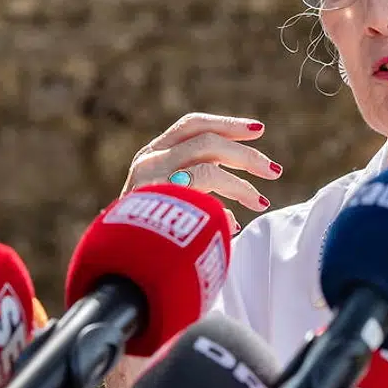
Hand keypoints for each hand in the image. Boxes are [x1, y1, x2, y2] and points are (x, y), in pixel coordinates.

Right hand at [124, 113, 282, 234]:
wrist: (114, 262)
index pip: (192, 125)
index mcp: (152, 154)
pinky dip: (221, 210)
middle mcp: (149, 161)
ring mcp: (150, 180)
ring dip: (241, 185)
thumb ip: (196, 191)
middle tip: (273, 170)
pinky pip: (203, 197)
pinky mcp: (156, 202)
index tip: (258, 130)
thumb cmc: (144, 236)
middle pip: (207, 140)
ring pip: (209, 166)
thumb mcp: (165, 204)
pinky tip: (232, 225)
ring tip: (260, 203)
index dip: (227, 124)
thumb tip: (235, 213)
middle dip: (245, 154)